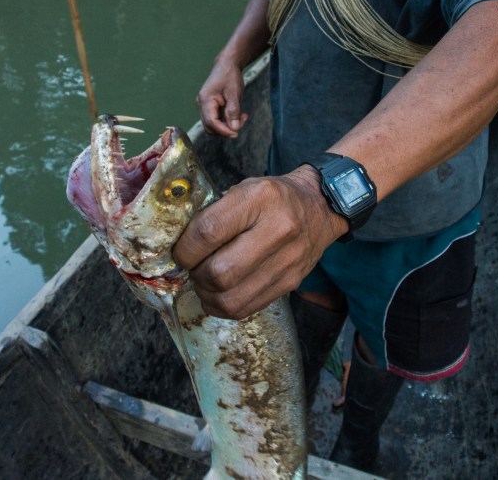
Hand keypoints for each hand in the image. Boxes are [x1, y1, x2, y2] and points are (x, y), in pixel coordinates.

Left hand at [173, 167, 347, 318]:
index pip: (208, 232)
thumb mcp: (242, 189)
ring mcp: (287, 261)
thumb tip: (178, 246)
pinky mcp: (290, 283)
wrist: (320, 206)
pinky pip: (245, 308)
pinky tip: (219, 292)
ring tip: (204, 281)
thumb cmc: (272, 196)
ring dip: (206, 294)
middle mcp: (278, 229)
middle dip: (195, 274)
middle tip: (193, 266)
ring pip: (230, 299)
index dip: (184, 249)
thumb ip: (213, 214)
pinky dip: (222, 305)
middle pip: (219, 273)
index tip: (179, 251)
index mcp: (260, 198)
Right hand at [195, 57, 248, 137]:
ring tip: (242, 116)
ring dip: (228, 125)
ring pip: (214, 125)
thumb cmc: (230, 75)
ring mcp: (204, 107)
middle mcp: (201, 104)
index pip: (211, 122)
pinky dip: (227, 120)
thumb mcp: (234, 93)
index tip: (236, 133)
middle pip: (210, 127)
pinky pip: (217, 120)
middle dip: (226, 129)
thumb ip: (233, 111)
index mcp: (205, 100)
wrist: (227, 64)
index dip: (223, 131)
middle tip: (243, 120)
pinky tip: (239, 114)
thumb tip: (234, 129)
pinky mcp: (210, 108)